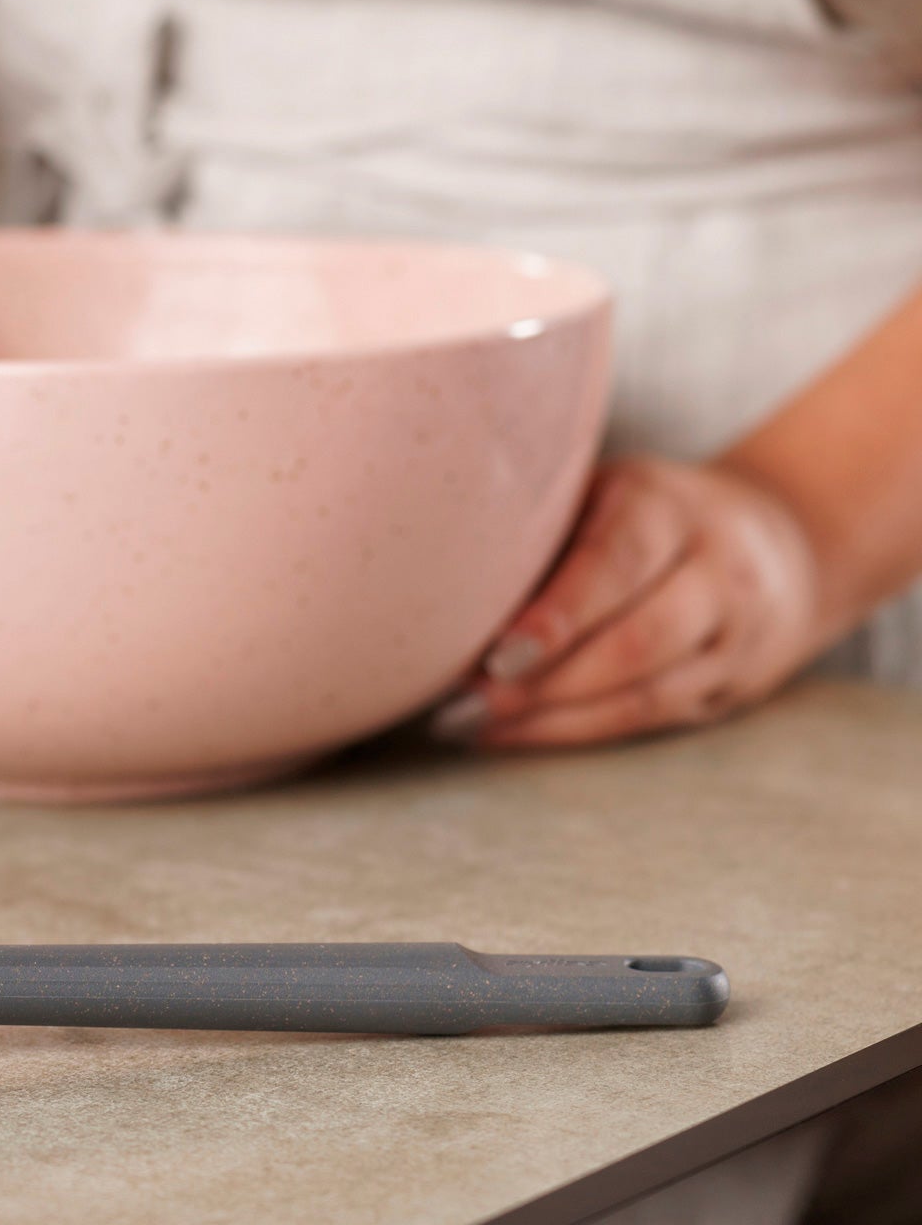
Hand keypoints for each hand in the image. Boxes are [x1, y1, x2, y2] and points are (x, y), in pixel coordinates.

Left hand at [432, 457, 826, 748]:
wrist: (785, 538)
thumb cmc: (645, 512)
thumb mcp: (605, 491)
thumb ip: (543, 529)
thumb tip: (440, 586)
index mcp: (669, 507)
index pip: (617, 565)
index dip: (557, 616)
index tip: (494, 655)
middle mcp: (717, 571)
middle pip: (636, 641)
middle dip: (545, 682)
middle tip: (467, 703)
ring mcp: (734, 636)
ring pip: (644, 694)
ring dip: (551, 719)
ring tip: (471, 725)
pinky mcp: (732, 686)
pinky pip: (648, 718)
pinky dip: (573, 732)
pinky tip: (507, 733)